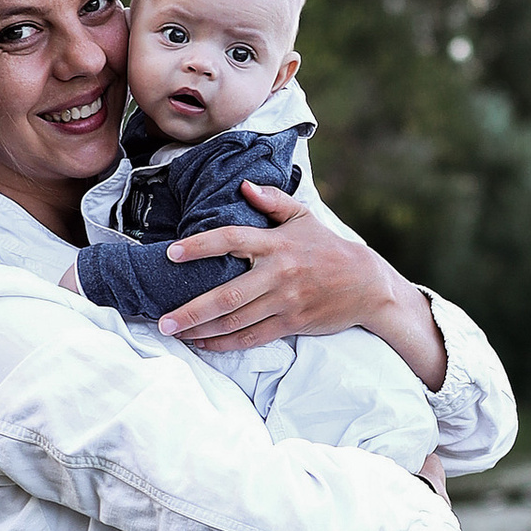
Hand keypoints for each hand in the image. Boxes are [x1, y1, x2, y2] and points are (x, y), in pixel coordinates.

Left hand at [157, 180, 447, 388]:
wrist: (367, 285)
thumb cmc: (328, 248)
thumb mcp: (304, 217)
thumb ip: (273, 201)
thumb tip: (244, 186)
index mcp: (277, 244)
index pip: (231, 241)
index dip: (200, 246)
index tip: (172, 253)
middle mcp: (278, 274)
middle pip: (227, 295)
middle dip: (191, 310)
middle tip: (163, 320)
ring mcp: (285, 302)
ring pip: (236, 321)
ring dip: (202, 330)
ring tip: (175, 333)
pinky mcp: (291, 323)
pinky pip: (252, 337)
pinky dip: (225, 344)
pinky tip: (204, 344)